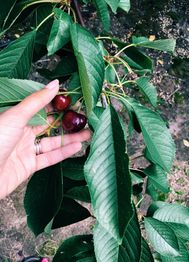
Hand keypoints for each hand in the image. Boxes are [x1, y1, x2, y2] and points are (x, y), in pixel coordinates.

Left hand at [0, 80, 90, 198]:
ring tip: (88, 133)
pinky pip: (49, 158)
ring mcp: (26, 150)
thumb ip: (37, 101)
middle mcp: (22, 133)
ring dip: (70, 138)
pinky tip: (77, 147)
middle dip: (67, 122)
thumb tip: (55, 84)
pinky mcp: (29, 166)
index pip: (41, 109)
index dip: (57, 105)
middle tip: (84, 118)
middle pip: (49, 126)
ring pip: (52, 143)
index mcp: (17, 119)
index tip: (73, 101)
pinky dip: (63, 153)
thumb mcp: (16, 116)